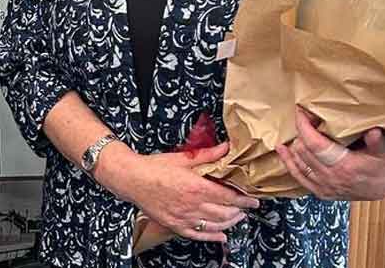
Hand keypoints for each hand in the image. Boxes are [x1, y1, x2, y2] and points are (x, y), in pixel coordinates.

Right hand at [99, 142, 259, 242]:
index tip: (253, 201)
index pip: (228, 197)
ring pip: (214, 225)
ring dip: (229, 223)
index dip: (244, 200)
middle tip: (246, 209)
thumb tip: (226, 147)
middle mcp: (193, 205)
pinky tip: (221, 236)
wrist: (131, 178)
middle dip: (239, 212)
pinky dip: (212, 237)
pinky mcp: (175, 225)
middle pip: (225, 213)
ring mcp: (184, 218)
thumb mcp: (183, 158)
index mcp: (197, 187)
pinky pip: (198, 235)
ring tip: (237, 219)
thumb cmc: (155, 167)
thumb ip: (207, 155)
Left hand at [277, 108, 384, 200]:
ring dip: (294, 145)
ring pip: (298, 163)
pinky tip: (282, 150)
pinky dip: (288, 163)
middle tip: (305, 117)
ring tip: (296, 129)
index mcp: (345, 166)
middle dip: (301, 131)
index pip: (315, 144)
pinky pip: (299, 177)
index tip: (301, 111)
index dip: (304, 126)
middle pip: (304, 151)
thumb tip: (373, 131)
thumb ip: (377, 142)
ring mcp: (325, 187)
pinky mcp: (321, 192)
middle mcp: (331, 178)